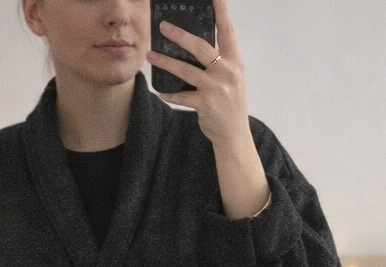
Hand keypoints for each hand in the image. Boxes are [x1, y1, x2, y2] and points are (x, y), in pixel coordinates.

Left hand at [146, 0, 251, 151]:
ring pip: (185, 70)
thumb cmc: (230, 103)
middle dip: (179, 35)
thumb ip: (219, 60)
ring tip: (150, 56)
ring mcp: (216, 88)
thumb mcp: (231, 78)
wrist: (234, 135)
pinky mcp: (205, 105)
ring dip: (165, 62)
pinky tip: (159, 90)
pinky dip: (169, 93)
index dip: (221, 12)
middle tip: (163, 27)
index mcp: (235, 61)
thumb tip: (194, 44)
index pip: (227, 31)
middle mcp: (227, 72)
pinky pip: (181, 96)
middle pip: (200, 47)